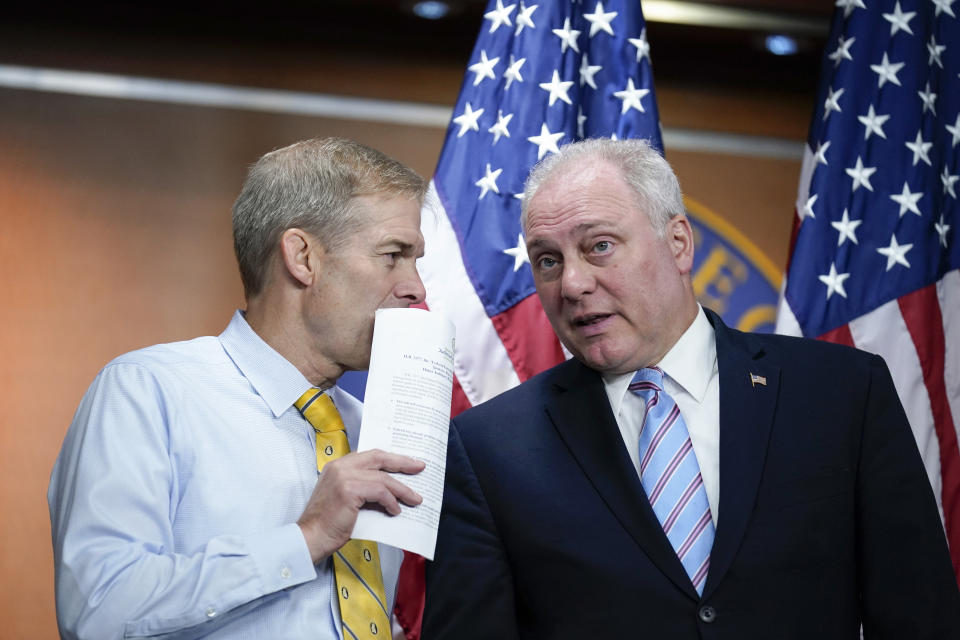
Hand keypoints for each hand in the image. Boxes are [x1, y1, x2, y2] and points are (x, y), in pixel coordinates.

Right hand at [297, 449, 424, 562]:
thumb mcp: (346, 499)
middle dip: (402, 462)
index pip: (370, 455)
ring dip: (402, 489)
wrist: (310, 537)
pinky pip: (379, 491)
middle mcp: (340, 466)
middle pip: (379, 457)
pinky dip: (391, 501)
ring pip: (383, 477)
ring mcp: (344, 476)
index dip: (390, 458)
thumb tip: (390, 493)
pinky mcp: (349, 490)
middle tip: (419, 467)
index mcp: (338, 466)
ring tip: (414, 499)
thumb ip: (364, 489)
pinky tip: (395, 511)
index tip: (406, 462)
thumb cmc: (327, 523)